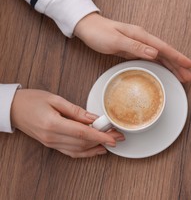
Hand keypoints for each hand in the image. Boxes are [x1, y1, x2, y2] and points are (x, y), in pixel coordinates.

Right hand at [10, 89, 124, 157]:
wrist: (12, 109)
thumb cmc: (31, 100)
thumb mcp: (55, 99)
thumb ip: (76, 110)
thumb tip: (93, 117)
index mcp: (53, 124)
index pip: (82, 132)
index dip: (100, 136)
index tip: (113, 138)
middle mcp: (52, 137)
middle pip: (83, 142)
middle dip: (103, 140)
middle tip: (118, 135)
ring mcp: (51, 143)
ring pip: (78, 149)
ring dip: (96, 147)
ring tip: (111, 142)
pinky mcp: (51, 144)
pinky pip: (71, 152)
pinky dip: (85, 152)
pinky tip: (96, 149)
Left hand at [74, 13, 190, 81]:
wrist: (87, 27)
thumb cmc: (99, 33)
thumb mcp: (116, 40)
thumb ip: (135, 47)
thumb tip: (155, 53)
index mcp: (141, 36)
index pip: (164, 48)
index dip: (178, 57)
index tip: (189, 65)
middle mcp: (143, 40)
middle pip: (166, 54)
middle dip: (179, 65)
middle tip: (190, 76)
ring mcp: (139, 45)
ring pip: (161, 57)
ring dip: (172, 67)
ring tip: (182, 77)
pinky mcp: (134, 50)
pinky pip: (152, 59)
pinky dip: (161, 66)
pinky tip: (166, 71)